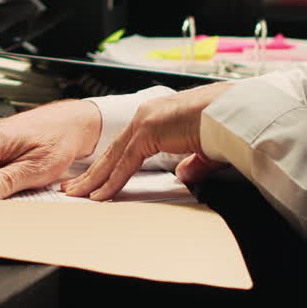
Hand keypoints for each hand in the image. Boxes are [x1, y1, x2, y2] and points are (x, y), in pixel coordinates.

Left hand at [61, 82, 233, 200]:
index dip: (109, 166)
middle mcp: (146, 116)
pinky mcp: (148, 132)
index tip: (95, 180)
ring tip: (77, 195)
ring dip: (94, 179)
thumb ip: (191, 164)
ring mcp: (145, 122)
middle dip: (91, 173)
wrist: (233, 112)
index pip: (125, 147)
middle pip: (112, 152)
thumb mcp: (203, 150)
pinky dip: (111, 181)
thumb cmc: (224, 126)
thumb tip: (183, 176)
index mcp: (157, 117)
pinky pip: (125, 163)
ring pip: (112, 158)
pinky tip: (99, 195)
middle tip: (73, 188)